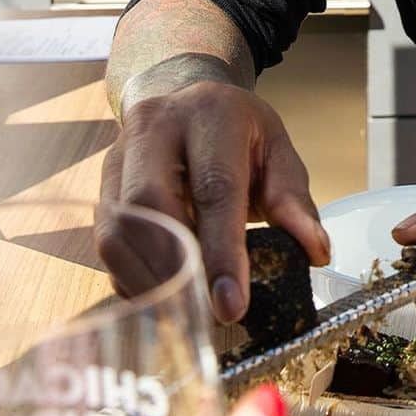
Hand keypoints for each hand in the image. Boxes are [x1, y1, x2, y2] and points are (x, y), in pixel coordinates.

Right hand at [98, 81, 328, 322]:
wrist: (187, 100)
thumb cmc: (237, 133)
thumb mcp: (276, 151)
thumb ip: (293, 200)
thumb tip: (315, 251)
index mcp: (211, 114)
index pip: (214, 187)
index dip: (222, 251)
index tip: (232, 306)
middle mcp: (155, 128)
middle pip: (150, 204)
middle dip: (176, 269)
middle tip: (205, 315)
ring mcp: (119, 155)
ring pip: (117, 228)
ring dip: (149, 280)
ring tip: (184, 314)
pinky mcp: (100, 185)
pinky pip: (105, 241)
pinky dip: (131, 277)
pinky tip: (161, 296)